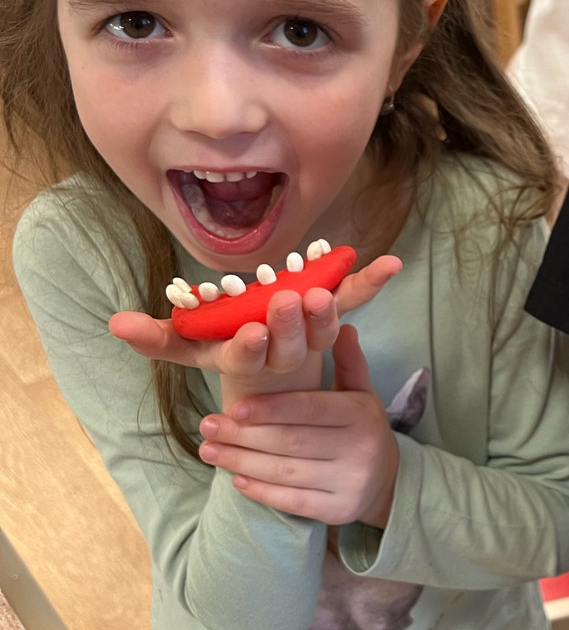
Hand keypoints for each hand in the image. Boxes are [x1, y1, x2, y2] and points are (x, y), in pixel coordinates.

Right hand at [109, 254, 400, 404]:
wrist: (270, 366)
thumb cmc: (222, 349)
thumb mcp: (187, 344)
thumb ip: (156, 337)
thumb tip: (117, 324)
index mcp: (246, 359)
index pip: (247, 358)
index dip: (249, 348)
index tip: (251, 334)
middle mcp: (283, 352)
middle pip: (290, 343)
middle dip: (291, 323)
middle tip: (290, 300)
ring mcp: (311, 335)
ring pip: (323, 328)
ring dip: (328, 310)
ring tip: (325, 289)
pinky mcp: (331, 313)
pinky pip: (353, 299)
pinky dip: (371, 282)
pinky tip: (390, 263)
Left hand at [196, 324, 398, 526]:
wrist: (386, 480)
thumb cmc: (361, 427)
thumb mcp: (360, 391)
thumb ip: (347, 361)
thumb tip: (342, 325)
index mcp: (360, 413)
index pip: (310, 409)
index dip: (271, 408)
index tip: (234, 405)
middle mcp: (359, 449)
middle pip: (292, 442)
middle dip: (244, 434)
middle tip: (208, 425)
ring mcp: (349, 483)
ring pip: (286, 472)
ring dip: (242, 461)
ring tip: (208, 450)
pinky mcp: (339, 511)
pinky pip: (292, 501)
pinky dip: (261, 490)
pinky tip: (236, 478)